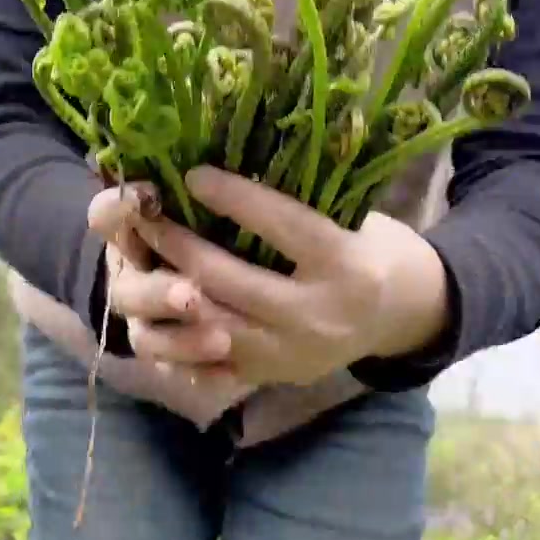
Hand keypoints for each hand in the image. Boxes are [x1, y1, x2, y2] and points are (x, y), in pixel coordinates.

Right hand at [86, 181, 251, 423]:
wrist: (173, 286)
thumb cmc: (196, 233)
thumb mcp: (191, 207)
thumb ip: (181, 194)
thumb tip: (184, 169)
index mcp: (126, 237)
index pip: (104, 217)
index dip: (117, 211)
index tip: (148, 196)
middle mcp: (127, 283)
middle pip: (129, 292)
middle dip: (159, 293)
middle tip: (190, 295)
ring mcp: (146, 325)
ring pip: (151, 340)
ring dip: (183, 341)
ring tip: (222, 341)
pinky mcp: (170, 359)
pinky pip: (180, 375)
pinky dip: (202, 377)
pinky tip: (231, 377)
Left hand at [129, 166, 449, 387]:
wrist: (400, 316)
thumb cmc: (369, 250)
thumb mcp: (354, 219)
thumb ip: (301, 204)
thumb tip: (232, 162)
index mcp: (346, 264)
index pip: (281, 226)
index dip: (233, 198)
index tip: (192, 175)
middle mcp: (317, 315)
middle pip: (230, 280)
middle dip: (179, 246)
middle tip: (146, 216)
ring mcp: (292, 354)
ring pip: (211, 326)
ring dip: (167, 292)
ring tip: (139, 260)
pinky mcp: (273, 376)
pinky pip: (211, 365)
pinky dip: (178, 338)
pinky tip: (152, 309)